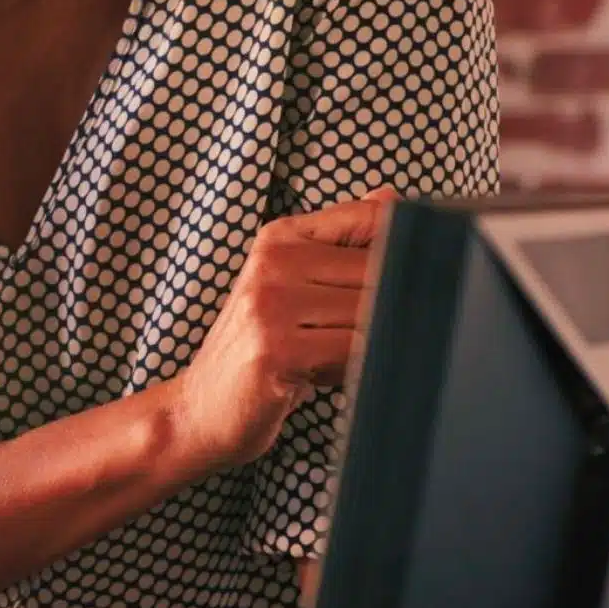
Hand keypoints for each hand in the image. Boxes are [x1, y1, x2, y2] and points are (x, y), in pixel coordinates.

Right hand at [172, 188, 396, 472]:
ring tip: (331, 359)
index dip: (403, 252)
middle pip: (380, 272)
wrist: (200, 409)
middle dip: (388, 309)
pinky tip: (322, 377)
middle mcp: (273, 263)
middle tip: (356, 337)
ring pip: (371, 314)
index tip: (408, 282)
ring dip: (369, 344)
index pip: (369, 220)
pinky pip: (353, 352)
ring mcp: (271, 305)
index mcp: (279, 238)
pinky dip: (354, 369)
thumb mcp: (290, 287)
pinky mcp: (277, 349)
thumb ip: (340, 244)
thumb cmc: (256, 350)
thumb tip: (390, 197)